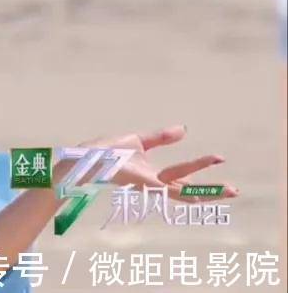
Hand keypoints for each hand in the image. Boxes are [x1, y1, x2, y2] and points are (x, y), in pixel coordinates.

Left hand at [74, 124, 237, 203]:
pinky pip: (168, 189)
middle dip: (213, 190)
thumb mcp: (140, 141)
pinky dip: (186, 192)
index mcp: (154, 175)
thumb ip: (161, 137)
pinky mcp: (144, 183)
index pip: (183, 176)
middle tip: (236, 191)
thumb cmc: (108, 151)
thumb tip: (184, 129)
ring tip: (229, 191)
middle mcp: (155, 183)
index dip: (202, 170)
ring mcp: (150, 185)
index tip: (221, 158)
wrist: (88, 155)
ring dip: (207, 191)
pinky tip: (200, 195)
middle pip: (189, 188)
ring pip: (185, 192)